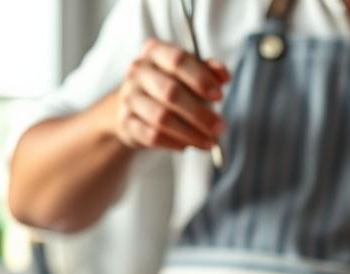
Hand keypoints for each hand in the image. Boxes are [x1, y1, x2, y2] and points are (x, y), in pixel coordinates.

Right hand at [115, 39, 229, 151]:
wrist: (134, 106)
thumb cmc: (169, 84)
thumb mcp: (190, 72)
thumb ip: (209, 71)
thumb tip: (224, 75)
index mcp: (155, 51)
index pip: (178, 60)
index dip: (201, 79)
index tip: (219, 96)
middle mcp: (138, 70)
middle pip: (170, 92)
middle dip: (199, 113)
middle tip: (220, 127)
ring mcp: (129, 96)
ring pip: (161, 117)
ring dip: (189, 133)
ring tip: (209, 142)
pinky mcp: (125, 121)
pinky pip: (151, 135)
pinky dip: (172, 142)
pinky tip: (186, 146)